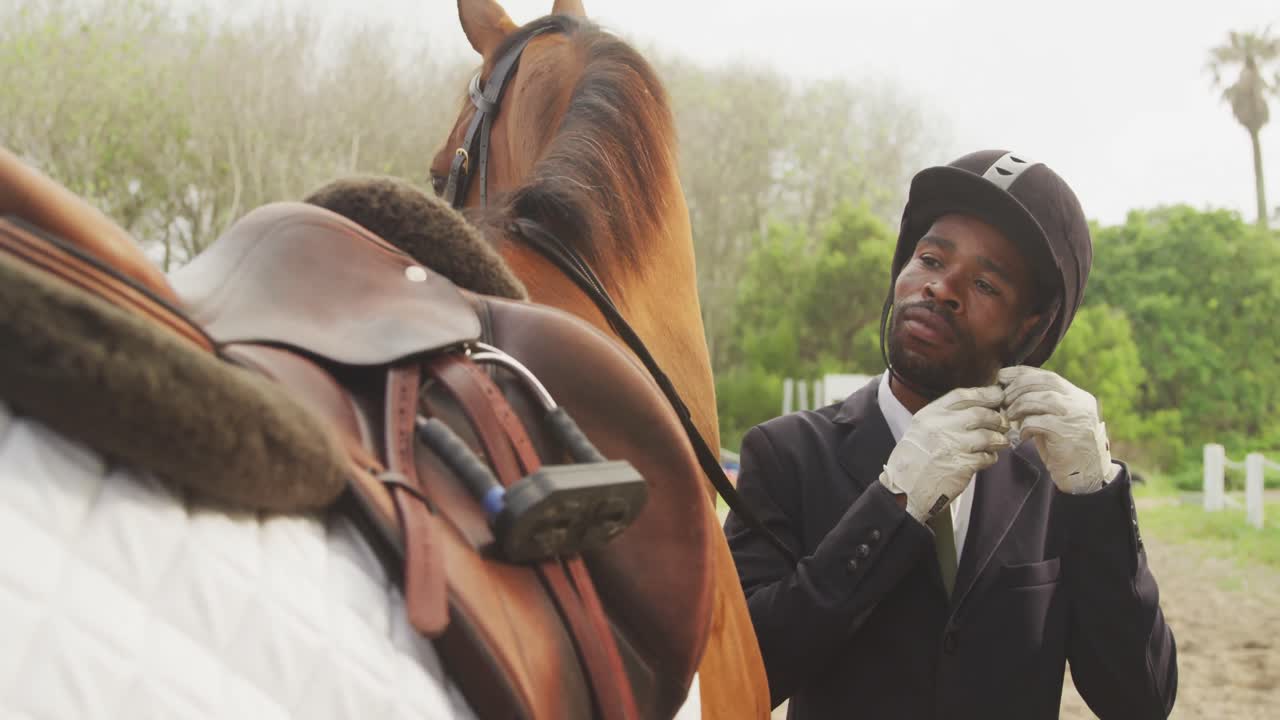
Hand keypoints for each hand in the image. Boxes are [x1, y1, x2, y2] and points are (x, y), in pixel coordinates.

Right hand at [879, 385, 1009, 521]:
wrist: (905, 489)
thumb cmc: (913, 460)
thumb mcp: (920, 429)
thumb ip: (944, 417)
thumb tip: (977, 408)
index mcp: (929, 415)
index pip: (962, 395)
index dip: (984, 393)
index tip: (997, 394)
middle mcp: (941, 426)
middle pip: (980, 414)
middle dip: (997, 418)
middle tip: (1003, 422)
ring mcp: (953, 446)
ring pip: (988, 435)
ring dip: (999, 438)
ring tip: (1001, 441)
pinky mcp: (963, 465)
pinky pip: (987, 457)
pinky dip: (991, 457)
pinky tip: (988, 458)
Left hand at [998, 366, 1119, 493]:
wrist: (1085, 476)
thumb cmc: (1063, 448)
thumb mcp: (1054, 420)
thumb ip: (1041, 404)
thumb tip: (1009, 388)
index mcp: (1077, 396)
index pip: (1047, 376)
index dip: (1022, 373)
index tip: (1002, 375)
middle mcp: (1079, 402)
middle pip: (1043, 383)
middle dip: (1017, 388)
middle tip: (1003, 400)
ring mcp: (1075, 417)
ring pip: (1040, 399)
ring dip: (1018, 406)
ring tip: (1010, 416)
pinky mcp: (1067, 433)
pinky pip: (1037, 422)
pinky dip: (1024, 427)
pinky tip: (1022, 436)